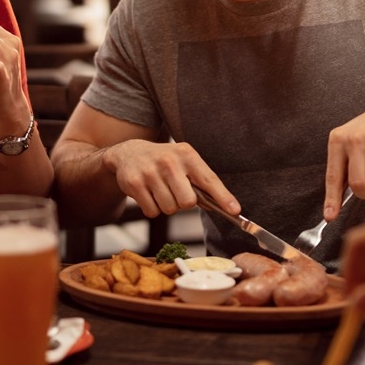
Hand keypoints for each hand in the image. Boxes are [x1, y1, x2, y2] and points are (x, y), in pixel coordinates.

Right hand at [101, 139, 233, 218]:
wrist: (129, 153)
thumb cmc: (164, 161)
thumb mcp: (184, 162)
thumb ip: (200, 181)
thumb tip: (219, 206)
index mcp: (186, 154)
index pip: (209, 179)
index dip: (223, 197)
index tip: (235, 210)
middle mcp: (169, 162)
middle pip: (188, 202)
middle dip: (183, 203)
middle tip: (175, 192)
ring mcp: (150, 172)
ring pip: (169, 209)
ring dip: (167, 206)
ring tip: (160, 190)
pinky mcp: (134, 183)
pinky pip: (152, 211)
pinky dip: (152, 208)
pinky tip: (148, 194)